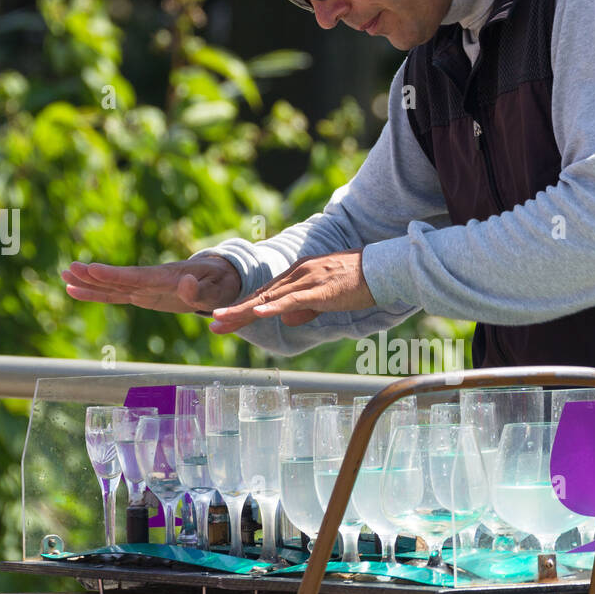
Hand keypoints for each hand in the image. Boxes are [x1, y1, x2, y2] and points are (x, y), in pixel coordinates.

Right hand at [61, 256, 241, 313]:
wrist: (219, 277)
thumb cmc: (220, 283)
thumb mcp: (218, 290)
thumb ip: (202, 291)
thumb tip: (187, 284)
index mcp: (168, 277)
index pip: (137, 276)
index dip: (116, 275)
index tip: (94, 269)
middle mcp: (152, 280)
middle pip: (119, 279)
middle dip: (95, 276)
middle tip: (69, 269)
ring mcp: (145, 287)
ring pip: (113, 286)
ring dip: (89, 282)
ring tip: (63, 275)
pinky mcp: (143, 294)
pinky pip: (117, 295)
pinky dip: (97, 293)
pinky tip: (74, 290)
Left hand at [209, 250, 374, 332]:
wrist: (381, 269)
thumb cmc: (357, 284)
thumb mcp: (326, 298)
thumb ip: (305, 308)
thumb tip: (286, 320)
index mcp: (298, 274)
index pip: (266, 294)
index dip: (244, 307)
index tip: (226, 320)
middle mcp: (298, 274)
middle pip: (261, 296)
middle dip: (235, 311)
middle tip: (213, 324)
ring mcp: (307, 280)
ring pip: (270, 298)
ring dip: (244, 311)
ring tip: (223, 321)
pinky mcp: (319, 290)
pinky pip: (292, 300)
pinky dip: (273, 307)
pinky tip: (257, 313)